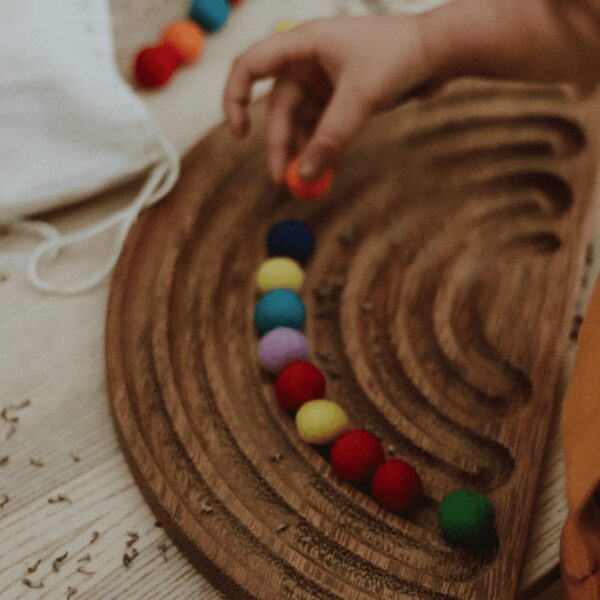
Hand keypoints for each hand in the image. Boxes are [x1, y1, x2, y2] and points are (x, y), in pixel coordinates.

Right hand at [223, 15, 433, 181]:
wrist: (439, 51)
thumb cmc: (398, 57)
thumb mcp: (359, 99)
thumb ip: (330, 138)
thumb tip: (303, 176)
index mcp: (302, 45)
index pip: (250, 66)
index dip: (234, 98)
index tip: (239, 134)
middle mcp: (307, 61)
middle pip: (278, 108)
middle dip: (279, 145)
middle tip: (283, 181)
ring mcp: (324, 80)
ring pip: (300, 122)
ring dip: (300, 151)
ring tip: (302, 184)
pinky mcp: (340, 97)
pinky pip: (321, 126)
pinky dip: (320, 148)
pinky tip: (322, 171)